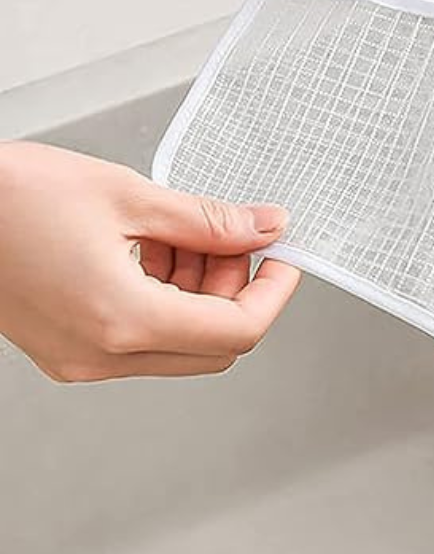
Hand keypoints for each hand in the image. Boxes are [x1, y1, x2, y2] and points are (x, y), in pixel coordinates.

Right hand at [0, 142, 299, 381]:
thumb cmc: (11, 197)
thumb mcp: (130, 195)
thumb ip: (210, 220)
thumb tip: (266, 228)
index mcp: (121, 320)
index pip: (237, 332)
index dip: (274, 293)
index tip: (286, 258)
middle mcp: (100, 354)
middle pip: (213, 345)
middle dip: (236, 289)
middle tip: (233, 236)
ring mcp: (80, 358)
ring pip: (179, 340)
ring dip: (200, 288)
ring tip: (184, 230)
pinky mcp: (67, 347)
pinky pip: (141, 334)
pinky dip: (165, 293)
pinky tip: (154, 244)